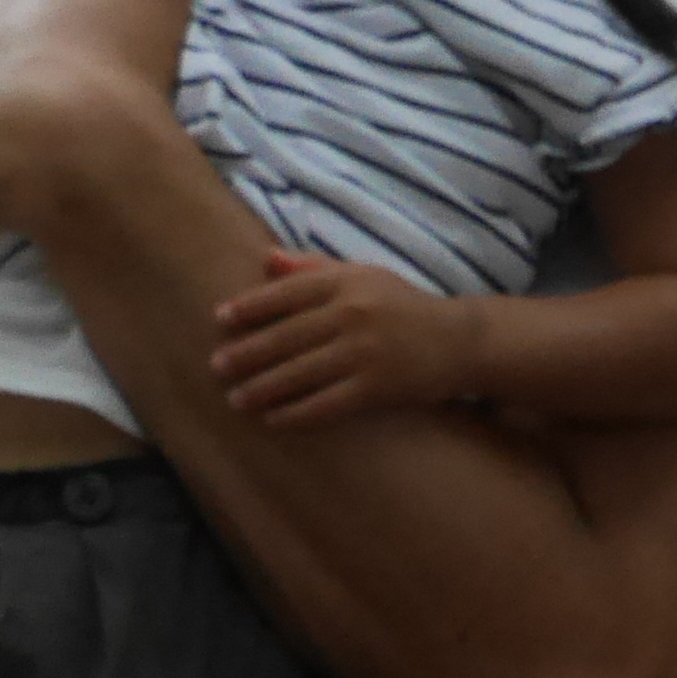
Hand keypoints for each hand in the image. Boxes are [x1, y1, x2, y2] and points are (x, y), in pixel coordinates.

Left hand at [212, 251, 486, 427]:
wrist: (460, 340)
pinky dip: (297, 413)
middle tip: (217, 367)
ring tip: (235, 399)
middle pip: (286, 336)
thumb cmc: (402, 305)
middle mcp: (352, 315)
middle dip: (248, 354)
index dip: (250, 307)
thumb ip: (313, 268)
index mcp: (345, 283)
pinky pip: (327, 403)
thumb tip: (266, 258)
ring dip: (263, 388)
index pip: (286, 294)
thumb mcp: (364, 274)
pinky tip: (273, 419)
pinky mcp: (377, 388)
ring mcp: (364, 353)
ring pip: (301, 373)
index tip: (221, 320)